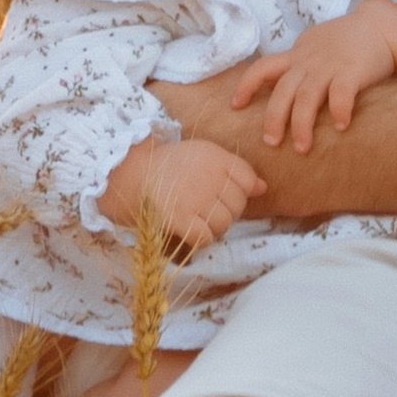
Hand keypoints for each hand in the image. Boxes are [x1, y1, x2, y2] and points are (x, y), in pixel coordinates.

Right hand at [96, 136, 266, 248]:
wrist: (132, 172)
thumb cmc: (172, 165)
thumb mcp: (205, 156)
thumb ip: (235, 170)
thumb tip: (263, 188)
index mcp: (216, 157)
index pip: (248, 179)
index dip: (240, 191)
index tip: (222, 192)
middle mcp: (209, 177)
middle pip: (238, 205)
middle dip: (227, 211)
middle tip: (207, 208)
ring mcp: (195, 198)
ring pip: (224, 224)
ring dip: (214, 227)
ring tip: (199, 219)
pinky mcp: (180, 218)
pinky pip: (205, 238)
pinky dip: (201, 239)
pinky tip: (191, 230)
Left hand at [228, 0, 396, 152]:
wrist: (382, 26)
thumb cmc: (348, 39)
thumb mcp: (314, 45)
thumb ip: (298, 63)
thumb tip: (280, 87)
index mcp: (297, 56)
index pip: (262, 67)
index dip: (246, 86)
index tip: (235, 106)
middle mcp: (309, 62)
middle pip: (282, 91)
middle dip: (273, 118)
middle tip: (271, 142)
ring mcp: (331, 67)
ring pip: (307, 97)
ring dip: (301, 124)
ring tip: (302, 147)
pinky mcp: (354, 71)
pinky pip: (342, 93)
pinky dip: (339, 110)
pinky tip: (340, 127)